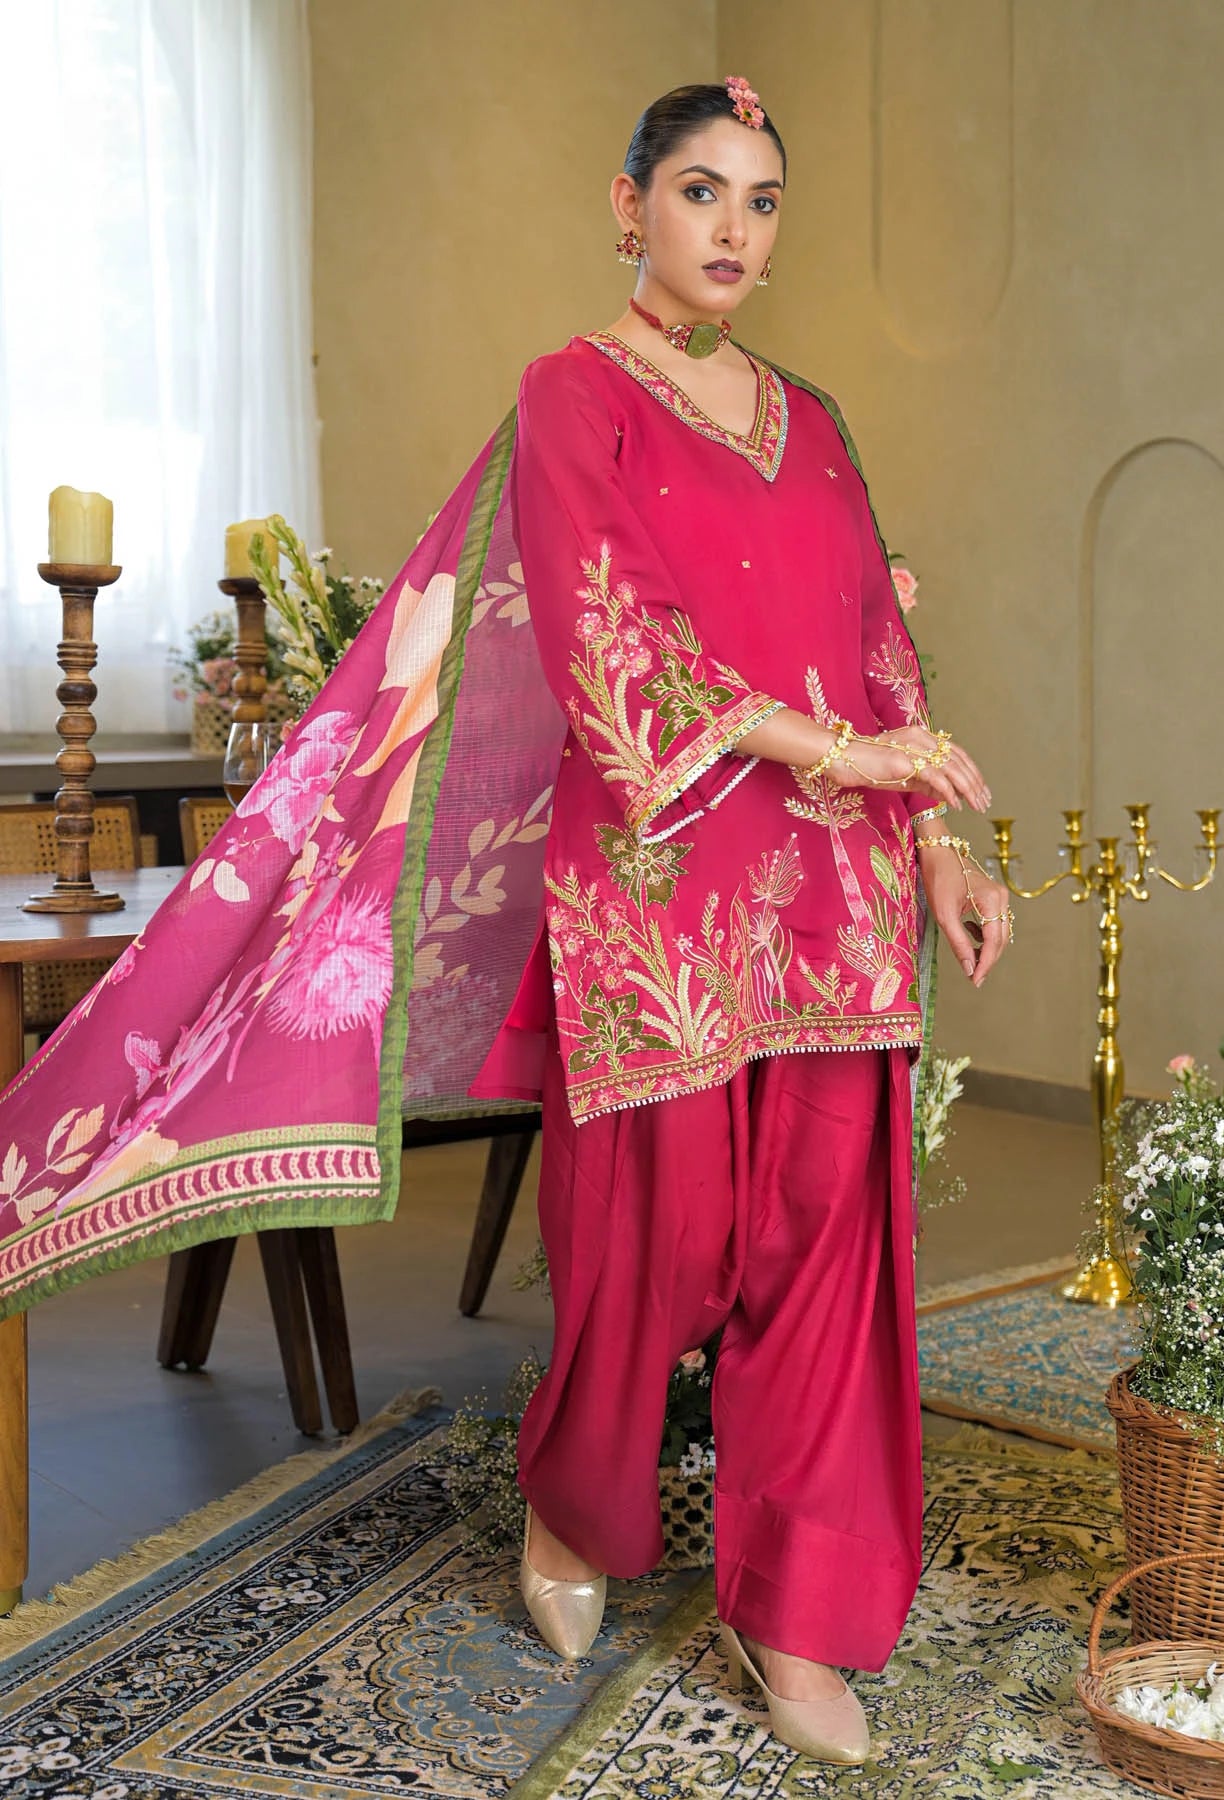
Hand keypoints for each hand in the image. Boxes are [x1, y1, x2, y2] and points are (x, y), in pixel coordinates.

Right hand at [826, 727, 990, 812]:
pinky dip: (948, 791)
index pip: (956, 753)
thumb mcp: (904, 776)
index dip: (972, 772)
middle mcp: (922, 737)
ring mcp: (914, 747)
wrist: (843, 760)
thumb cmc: (870, 767)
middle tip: (985, 802)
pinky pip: (935, 777)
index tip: (981, 791)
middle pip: (958, 760)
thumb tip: (948, 794)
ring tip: (976, 806)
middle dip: (975, 783)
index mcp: (923, 737)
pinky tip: (955, 804)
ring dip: (968, 789)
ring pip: (951, 768)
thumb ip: (926, 782)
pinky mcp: (906, 760)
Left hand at [918, 844, 1011, 987]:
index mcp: (992, 900)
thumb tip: (968, 968)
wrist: (937, 851)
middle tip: (973, 977)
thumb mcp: (944, 913)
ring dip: (985, 948)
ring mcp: (999, 896)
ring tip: (968, 958)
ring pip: (998, 932)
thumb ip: (958, 942)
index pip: (994, 941)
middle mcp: (1001, 898)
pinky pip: (993, 923)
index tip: (976, 980)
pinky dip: (983, 935)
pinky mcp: (992, 897)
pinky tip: (968, 933)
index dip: (986, 963)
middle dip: (987, 959)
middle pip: (1001, 939)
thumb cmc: (938, 877)